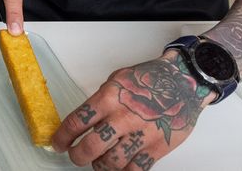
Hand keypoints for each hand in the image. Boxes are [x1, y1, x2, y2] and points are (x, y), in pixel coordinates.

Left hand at [51, 53, 210, 169]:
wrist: (183, 82)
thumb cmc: (150, 79)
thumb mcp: (116, 80)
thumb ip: (100, 100)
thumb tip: (84, 119)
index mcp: (108, 98)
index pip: (76, 122)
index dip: (62, 137)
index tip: (58, 143)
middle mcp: (122, 118)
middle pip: (91, 147)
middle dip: (78, 156)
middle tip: (76, 156)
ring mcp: (141, 135)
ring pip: (112, 162)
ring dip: (100, 166)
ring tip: (99, 162)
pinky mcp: (158, 148)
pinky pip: (136, 169)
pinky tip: (120, 167)